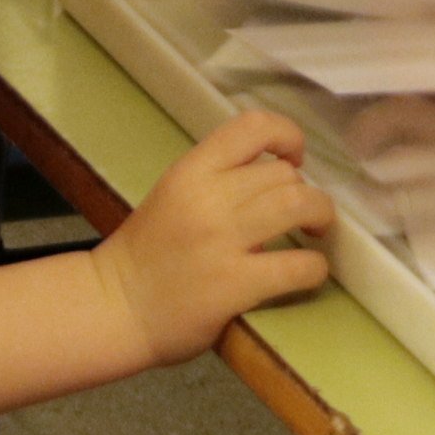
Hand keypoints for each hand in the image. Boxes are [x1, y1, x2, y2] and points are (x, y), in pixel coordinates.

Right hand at [89, 111, 332, 360]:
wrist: (115, 308)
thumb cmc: (146, 254)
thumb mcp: (175, 197)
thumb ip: (218, 183)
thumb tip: (274, 185)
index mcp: (191, 171)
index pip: (252, 127)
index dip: (287, 135)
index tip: (294, 158)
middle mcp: (208, 197)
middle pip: (284, 173)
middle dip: (306, 191)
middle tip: (305, 212)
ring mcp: (222, 241)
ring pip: (297, 205)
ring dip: (319, 217)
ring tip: (315, 232)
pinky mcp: (235, 284)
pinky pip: (297, 266)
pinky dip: (314, 268)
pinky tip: (308, 272)